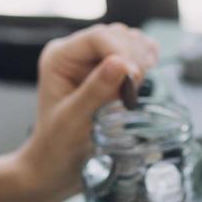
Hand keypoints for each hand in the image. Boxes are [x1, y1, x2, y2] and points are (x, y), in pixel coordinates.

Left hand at [21, 22, 159, 201]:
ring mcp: (91, 62)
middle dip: (133, 56)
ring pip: (126, 43)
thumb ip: (96, 91)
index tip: (135, 77)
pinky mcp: (106, 74)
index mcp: (59, 57)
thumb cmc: (56, 146)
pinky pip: (131, 56)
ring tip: (137, 86)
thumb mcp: (74, 120)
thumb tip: (122, 63)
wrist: (55, 166)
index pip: (97, 37)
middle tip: (136, 87)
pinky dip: (142, 62)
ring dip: (140, 59)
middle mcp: (75, 54)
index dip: (121, 51)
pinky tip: (146, 73)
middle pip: (115, 35)